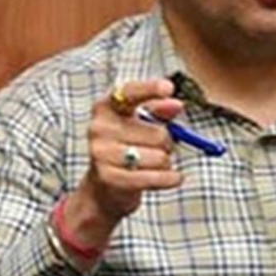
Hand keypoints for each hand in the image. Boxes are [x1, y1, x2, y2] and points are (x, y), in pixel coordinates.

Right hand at [65, 79, 184, 247]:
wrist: (103, 187)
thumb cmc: (127, 148)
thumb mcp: (142, 123)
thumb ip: (159, 110)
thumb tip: (176, 105)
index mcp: (107, 107)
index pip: (130, 92)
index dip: (150, 89)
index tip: (168, 88)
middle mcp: (99, 127)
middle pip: (158, 133)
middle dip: (167, 144)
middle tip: (156, 149)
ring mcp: (101, 152)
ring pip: (160, 157)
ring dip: (165, 162)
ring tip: (152, 164)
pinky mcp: (109, 177)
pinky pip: (154, 177)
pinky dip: (169, 179)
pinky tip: (172, 178)